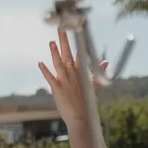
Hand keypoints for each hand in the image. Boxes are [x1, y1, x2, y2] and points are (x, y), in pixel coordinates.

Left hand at [38, 15, 99, 131]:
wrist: (82, 119)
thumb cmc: (86, 104)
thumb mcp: (94, 87)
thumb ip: (98, 73)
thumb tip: (106, 62)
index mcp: (82, 75)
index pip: (80, 55)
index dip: (77, 43)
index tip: (74, 31)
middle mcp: (74, 76)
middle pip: (68, 55)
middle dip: (65, 42)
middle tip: (61, 29)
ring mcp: (66, 82)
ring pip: (60, 64)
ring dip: (55, 53)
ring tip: (51, 42)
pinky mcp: (58, 90)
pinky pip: (51, 78)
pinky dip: (46, 71)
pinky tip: (40, 63)